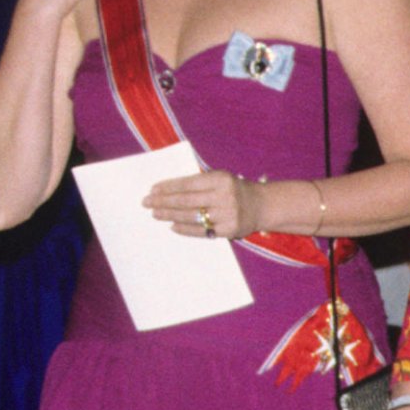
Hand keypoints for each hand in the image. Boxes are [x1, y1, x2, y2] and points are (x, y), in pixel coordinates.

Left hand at [144, 167, 262, 239]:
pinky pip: (202, 230)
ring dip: (170, 215)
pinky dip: (185, 229)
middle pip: (187, 200)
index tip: (153, 189)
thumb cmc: (234, 190)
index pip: (188, 184)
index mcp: (221, 179)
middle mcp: (224, 196)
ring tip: (156, 214)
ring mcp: (227, 215)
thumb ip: (199, 183)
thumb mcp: (221, 179)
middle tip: (147, 203)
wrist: (262, 205)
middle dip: (164, 201)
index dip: (168, 187)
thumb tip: (167, 190)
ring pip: (192, 216)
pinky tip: (173, 226)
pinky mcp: (228, 230)